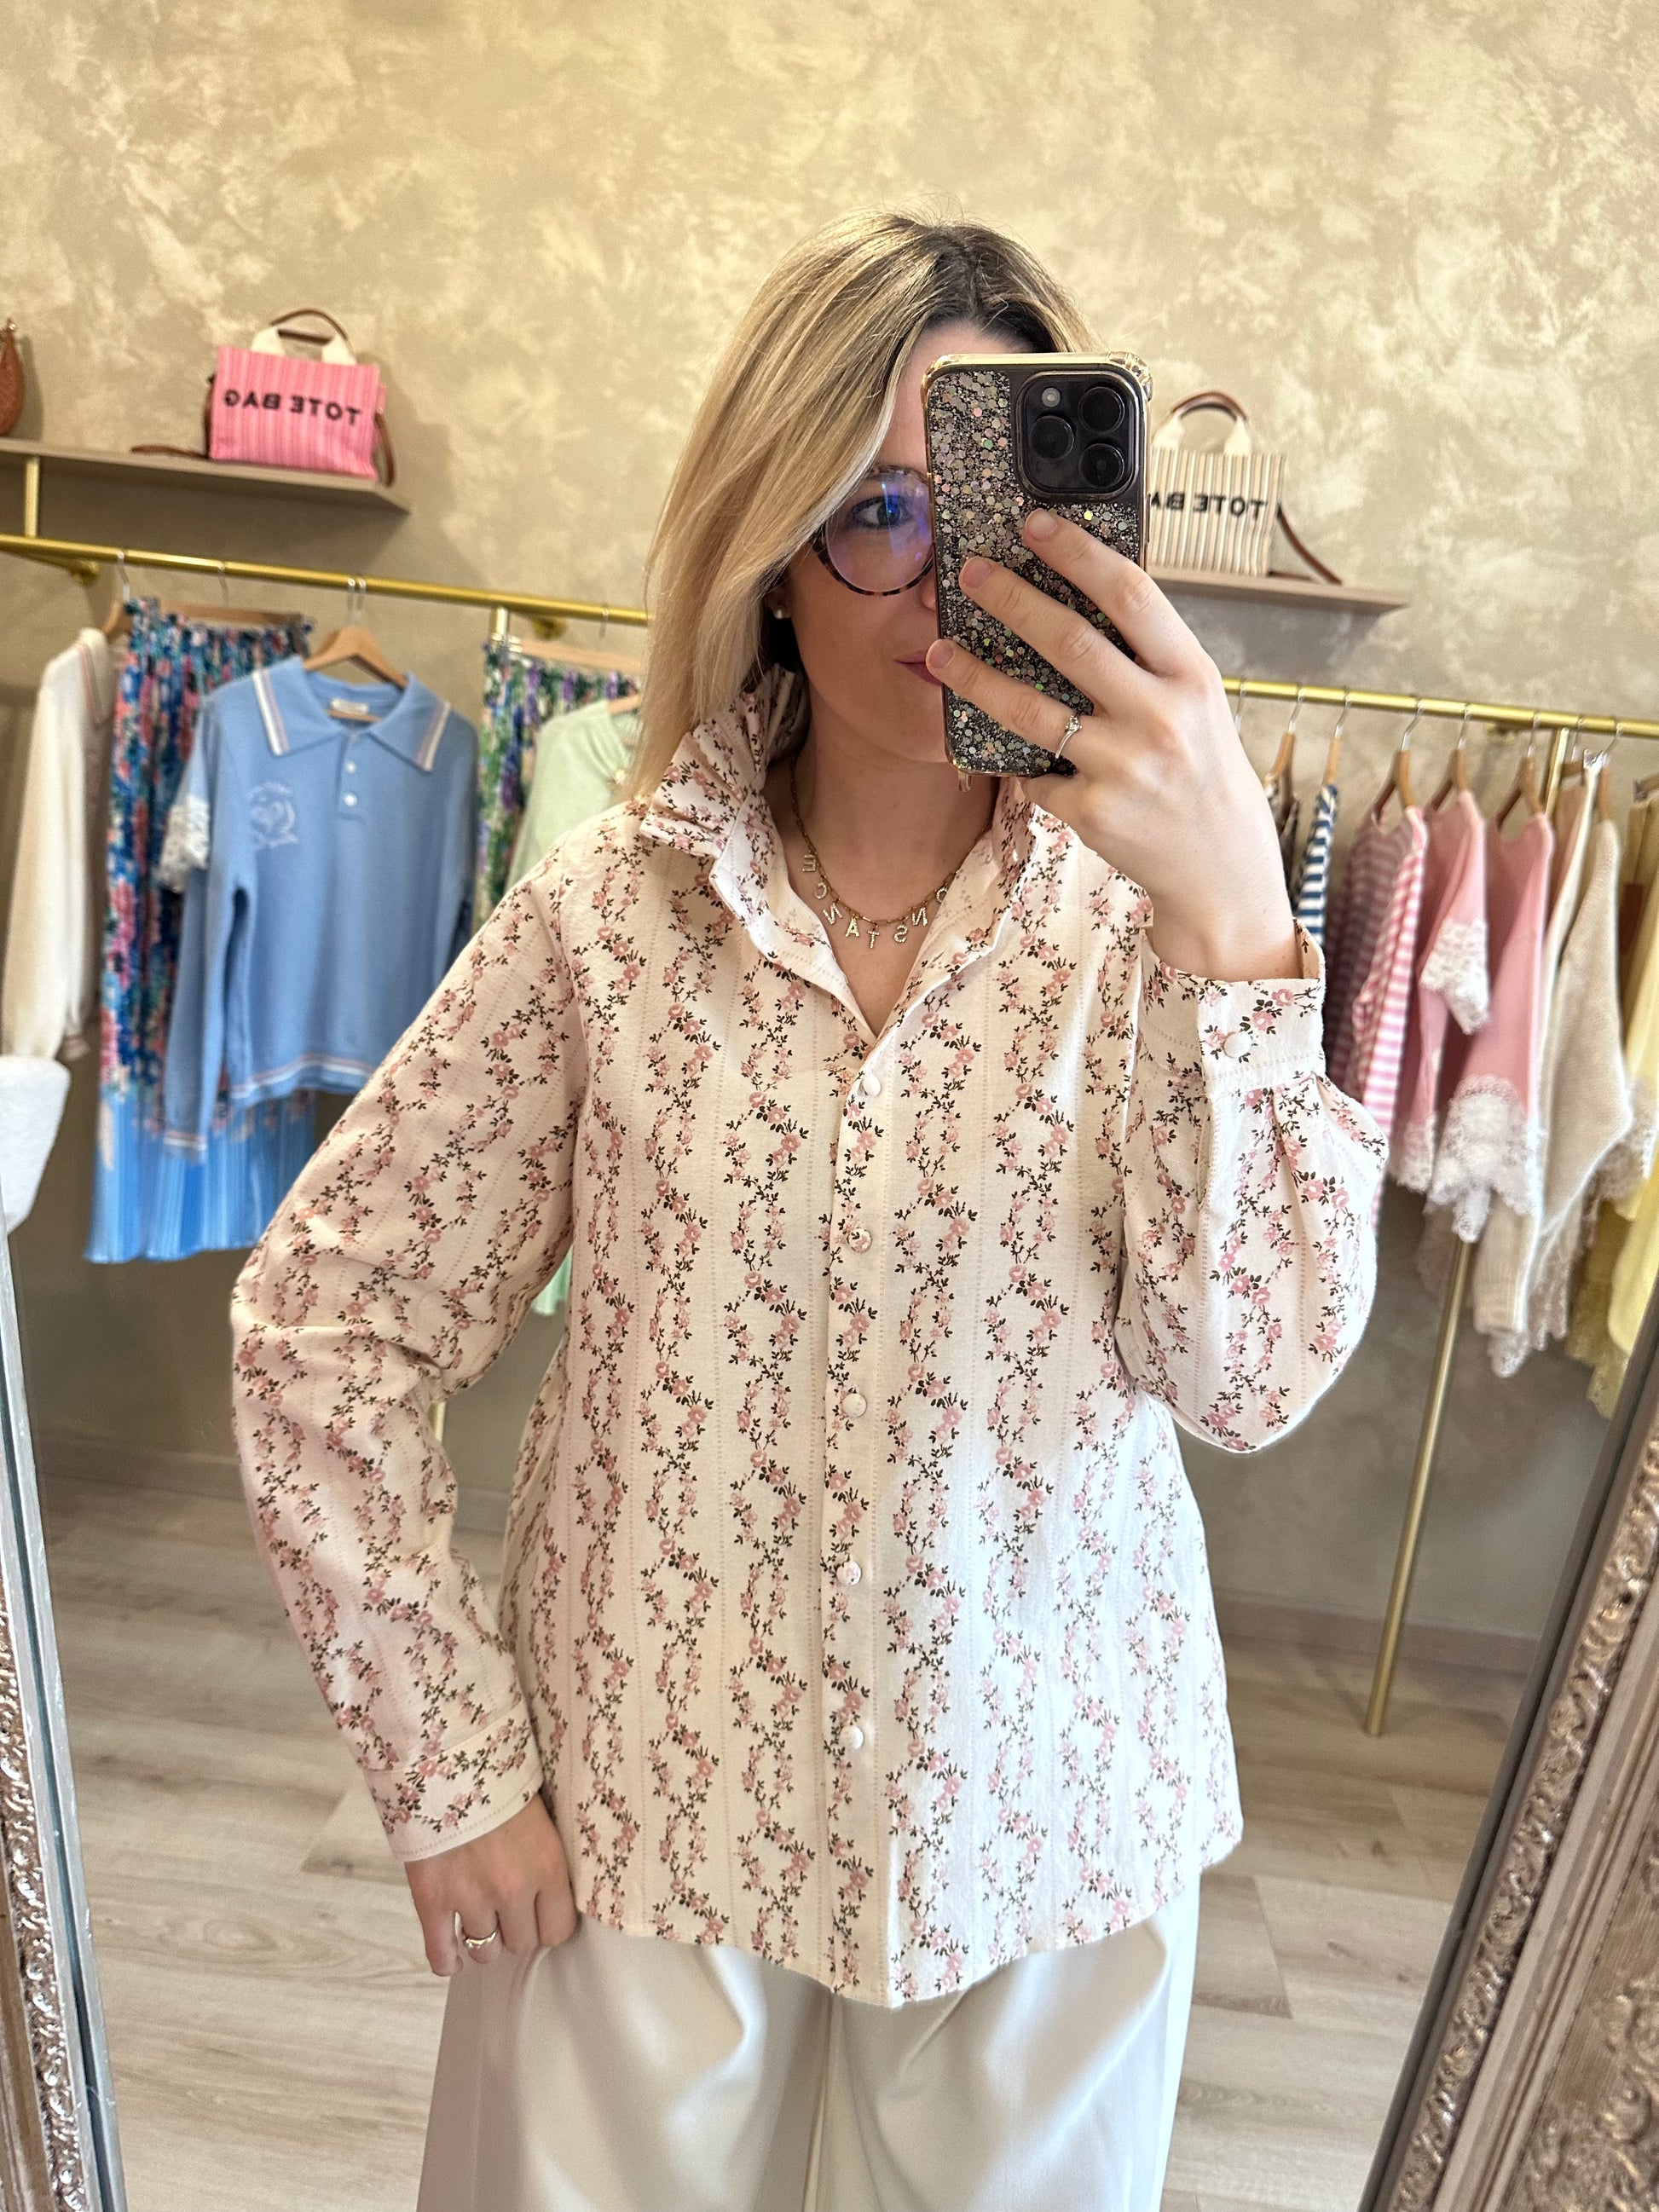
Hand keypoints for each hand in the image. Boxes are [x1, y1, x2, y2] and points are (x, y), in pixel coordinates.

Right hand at [402, 1789, 577, 1974]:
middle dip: (515, 1930)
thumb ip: (546, 1860)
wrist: (447, 1758)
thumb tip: (551, 1896)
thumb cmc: (499, 1781)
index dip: (548, 1926)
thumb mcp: (541, 1817)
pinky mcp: (431, 1899)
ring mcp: (469, 1897)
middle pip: (521, 1943)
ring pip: (484, 1951)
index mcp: (547, 1866)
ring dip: (483, 1941)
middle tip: (508, 1912)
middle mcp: (512, 1889)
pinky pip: (440, 1952)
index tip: (541, 1916)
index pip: (558, 1931)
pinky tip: (452, 1959)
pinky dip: (446, 1961)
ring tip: (481, 1923)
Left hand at [923, 510, 1299, 981]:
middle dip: (1010, 600)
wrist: (1222, 868)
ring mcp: (1124, 767)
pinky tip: (1011, 756)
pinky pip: (1037, 773)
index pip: (1131, 596)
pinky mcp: (1092, 811)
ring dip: (976, 677)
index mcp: (1191, 677)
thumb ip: (1151, 660)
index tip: (1034, 525)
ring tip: (940, 653)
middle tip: (967, 574)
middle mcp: (1160, 717)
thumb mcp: (1196, 705)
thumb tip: (1081, 599)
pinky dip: (1023, 763)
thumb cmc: (1203, 774)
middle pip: (1069, 641)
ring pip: (1031, 710)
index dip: (1079, 554)